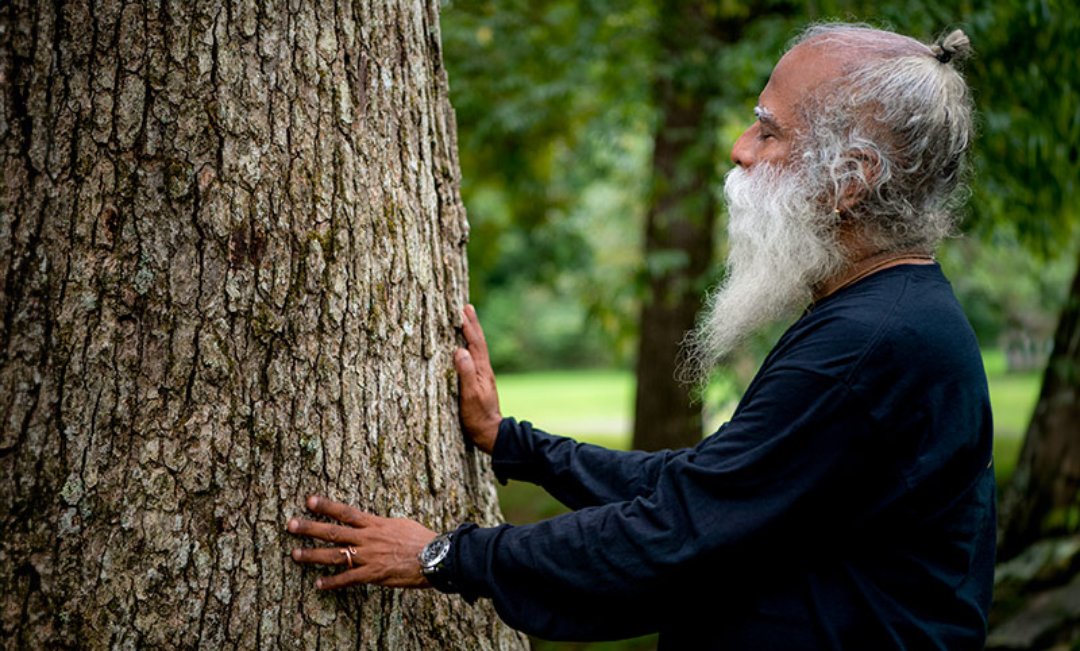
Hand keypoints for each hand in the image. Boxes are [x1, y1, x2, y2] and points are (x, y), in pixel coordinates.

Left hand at [287, 495, 436, 589]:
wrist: (434, 557)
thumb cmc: (422, 539)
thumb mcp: (401, 524)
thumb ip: (383, 525)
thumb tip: (375, 523)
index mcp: (375, 524)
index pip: (346, 512)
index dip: (326, 506)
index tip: (309, 500)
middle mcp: (367, 538)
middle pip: (333, 531)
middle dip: (310, 528)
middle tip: (291, 524)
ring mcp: (368, 556)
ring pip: (335, 554)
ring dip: (313, 555)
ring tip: (295, 554)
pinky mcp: (372, 574)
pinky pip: (347, 579)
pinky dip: (332, 583)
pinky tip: (318, 585)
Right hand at [454, 304, 501, 453]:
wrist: (490, 433)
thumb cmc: (477, 416)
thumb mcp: (469, 395)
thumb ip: (465, 373)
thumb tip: (459, 350)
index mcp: (482, 370)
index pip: (475, 343)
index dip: (469, 326)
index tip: (464, 310)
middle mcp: (483, 369)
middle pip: (478, 342)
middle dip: (472, 324)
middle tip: (467, 307)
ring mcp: (482, 375)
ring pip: (477, 348)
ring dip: (472, 333)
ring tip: (467, 320)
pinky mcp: (478, 381)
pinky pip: (475, 357)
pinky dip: (470, 346)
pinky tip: (466, 346)